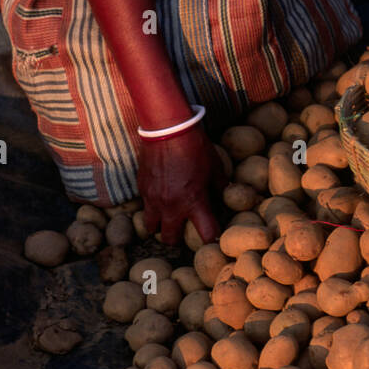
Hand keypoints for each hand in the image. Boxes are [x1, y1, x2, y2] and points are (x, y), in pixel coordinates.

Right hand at [138, 122, 222, 245]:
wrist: (167, 128)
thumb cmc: (195, 146)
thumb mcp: (215, 166)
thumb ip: (220, 186)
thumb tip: (226, 195)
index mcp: (194, 202)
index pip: (207, 234)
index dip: (212, 237)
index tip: (212, 233)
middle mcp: (172, 206)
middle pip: (171, 240)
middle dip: (178, 238)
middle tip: (184, 228)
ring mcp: (154, 199)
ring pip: (151, 228)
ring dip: (160, 225)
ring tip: (168, 216)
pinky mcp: (142, 189)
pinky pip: (145, 207)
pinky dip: (152, 208)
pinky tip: (160, 196)